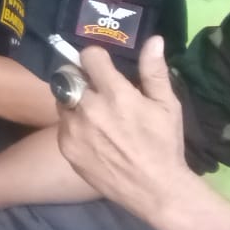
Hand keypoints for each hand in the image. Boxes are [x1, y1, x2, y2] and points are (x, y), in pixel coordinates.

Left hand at [56, 36, 190, 214]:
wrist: (154, 189)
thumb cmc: (163, 144)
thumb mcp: (167, 106)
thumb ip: (154, 71)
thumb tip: (153, 40)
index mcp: (116, 94)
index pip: (89, 57)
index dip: (96, 59)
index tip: (102, 66)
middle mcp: (89, 108)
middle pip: (69, 76)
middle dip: (80, 78)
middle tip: (94, 89)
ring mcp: (74, 129)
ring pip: (63, 100)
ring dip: (75, 101)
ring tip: (94, 114)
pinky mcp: (66, 147)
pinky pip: (62, 125)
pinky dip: (72, 124)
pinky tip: (91, 135)